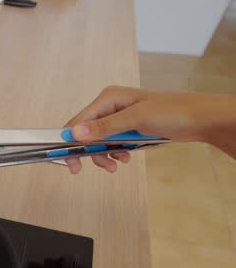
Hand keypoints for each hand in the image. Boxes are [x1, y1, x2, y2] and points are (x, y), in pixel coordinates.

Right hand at [64, 86, 235, 172]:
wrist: (198, 119)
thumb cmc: (171, 112)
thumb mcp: (136, 119)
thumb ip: (106, 127)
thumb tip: (76, 132)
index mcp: (108, 98)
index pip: (78, 121)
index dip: (70, 140)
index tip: (69, 160)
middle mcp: (111, 106)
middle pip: (86, 133)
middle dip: (88, 151)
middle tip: (81, 170)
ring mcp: (121, 118)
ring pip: (99, 141)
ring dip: (104, 155)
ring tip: (116, 165)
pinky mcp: (130, 129)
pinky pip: (113, 144)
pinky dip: (116, 154)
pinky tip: (125, 158)